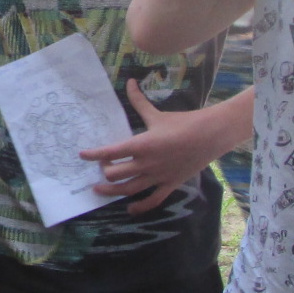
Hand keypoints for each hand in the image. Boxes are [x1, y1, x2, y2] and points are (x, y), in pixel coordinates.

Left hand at [79, 81, 238, 215]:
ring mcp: (158, 177)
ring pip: (129, 189)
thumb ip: (139, 101)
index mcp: (141, 145)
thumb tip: (129, 82)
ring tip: (100, 190)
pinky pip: (152, 200)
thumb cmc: (183, 123)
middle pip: (115, 174)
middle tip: (102, 166)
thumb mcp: (157, 114)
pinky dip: (140, 207)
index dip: (93, 154)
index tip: (83, 155)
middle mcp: (146, 164)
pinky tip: (131, 209)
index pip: (110, 152)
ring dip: (112, 191)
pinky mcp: (170, 184)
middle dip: (105, 171)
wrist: (210, 135)